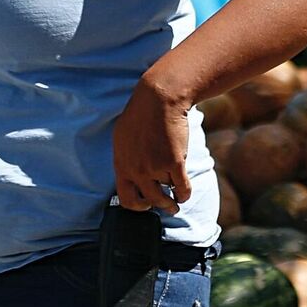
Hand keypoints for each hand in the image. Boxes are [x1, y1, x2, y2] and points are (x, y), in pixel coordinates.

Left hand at [111, 79, 192, 215]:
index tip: (146, 205)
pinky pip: (182, 188)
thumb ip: (125, 159)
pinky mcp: (174, 163)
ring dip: (173, 194)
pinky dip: (185, 193)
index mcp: (121, 164)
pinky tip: (184, 193)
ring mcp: (155, 168)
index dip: (138, 206)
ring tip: (178, 197)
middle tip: (167, 206)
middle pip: (150, 201)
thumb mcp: (122, 138)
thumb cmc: (141, 114)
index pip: (126, 199)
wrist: (159, 99)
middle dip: (160, 206)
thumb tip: (130, 175)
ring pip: (167, 191)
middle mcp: (136, 170)